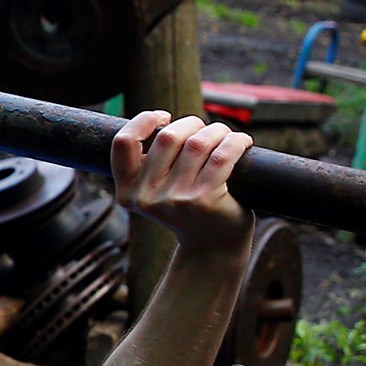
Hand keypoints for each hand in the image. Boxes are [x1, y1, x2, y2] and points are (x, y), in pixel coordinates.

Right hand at [111, 109, 253, 255]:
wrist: (213, 247)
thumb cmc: (187, 210)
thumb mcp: (157, 190)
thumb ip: (152, 163)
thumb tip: (164, 121)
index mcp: (128, 192)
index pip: (123, 143)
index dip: (143, 121)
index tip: (164, 117)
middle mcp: (148, 197)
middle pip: (168, 137)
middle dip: (192, 124)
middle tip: (206, 131)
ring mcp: (176, 200)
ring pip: (197, 143)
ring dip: (217, 131)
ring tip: (226, 136)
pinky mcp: (205, 200)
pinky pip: (221, 156)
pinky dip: (235, 142)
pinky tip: (242, 143)